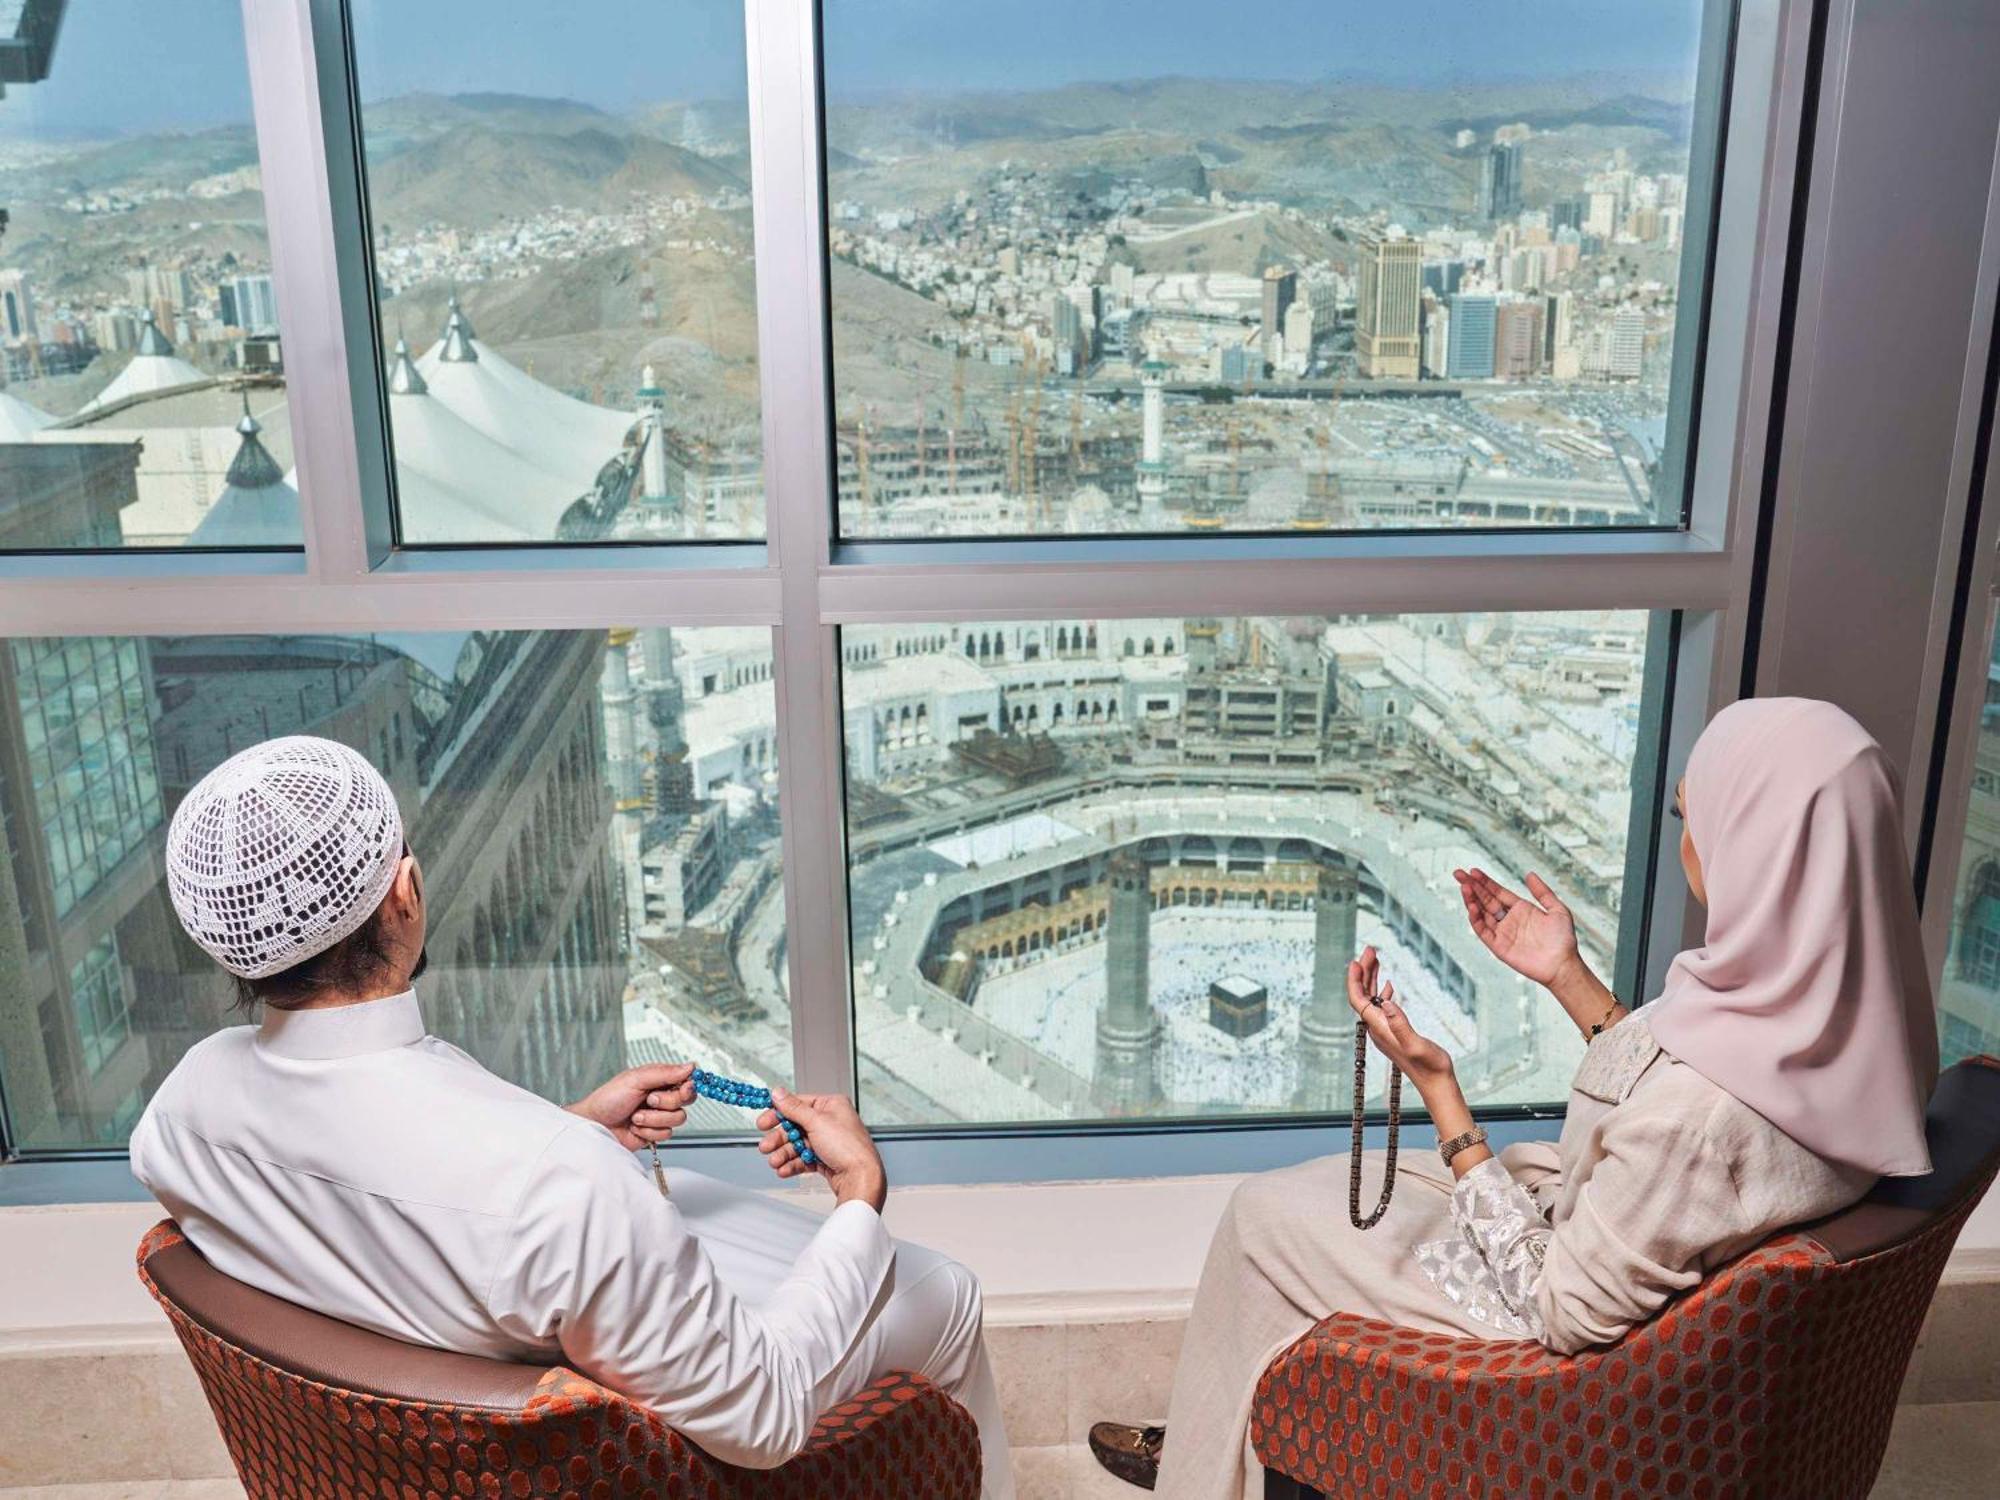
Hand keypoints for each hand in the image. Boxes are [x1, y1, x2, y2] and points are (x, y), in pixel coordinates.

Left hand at [568, 1062, 694, 1151]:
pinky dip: (648, 1132)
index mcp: (659, 1079)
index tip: (684, 1087)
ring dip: (654, 1118)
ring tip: (636, 1115)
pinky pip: (666, 1134)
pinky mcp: (655, 1133)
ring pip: (678, 1118)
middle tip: (648, 1099)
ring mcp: (659, 1115)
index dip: (689, 1085)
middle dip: (666, 1102)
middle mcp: (662, 1096)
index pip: (687, 1079)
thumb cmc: (608, 1099)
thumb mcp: (636, 1079)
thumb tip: (691, 1066)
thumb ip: (665, 1073)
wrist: (595, 1125)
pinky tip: (635, 1127)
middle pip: (686, 1100)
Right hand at [757, 1087, 887, 1212]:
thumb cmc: (848, 1147)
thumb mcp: (817, 1122)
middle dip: (779, 1139)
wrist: (860, 1178)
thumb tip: (778, 1093)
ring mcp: (827, 1142)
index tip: (763, 1122)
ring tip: (775, 1162)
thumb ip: (794, 1108)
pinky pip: (803, 1159)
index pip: (798, 1105)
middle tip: (765, 1147)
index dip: (778, 1114)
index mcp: (831, 1106)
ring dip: (783, 1154)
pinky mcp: (825, 1159)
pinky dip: (792, 1164)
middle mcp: (829, 1122)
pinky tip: (784, 1170)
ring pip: (797, 1145)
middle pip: (794, 1127)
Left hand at [1346, 946, 1454, 1087]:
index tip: (1356, 960)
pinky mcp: (1394, 1033)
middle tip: (1370, 949)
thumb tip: (1387, 1002)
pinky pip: (1382, 1007)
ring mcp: (1386, 1031)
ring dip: (1372, 978)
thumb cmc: (1430, 1066)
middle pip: (1363, 995)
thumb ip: (1401, 1025)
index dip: (1355, 980)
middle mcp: (1378, 1028)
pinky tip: (1388, 984)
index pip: (1358, 1000)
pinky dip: (1382, 992)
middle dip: (1364, 971)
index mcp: (1380, 1028)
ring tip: (1376, 958)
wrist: (1437, 1084)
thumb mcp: (1416, 1044)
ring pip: (1372, 999)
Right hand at [1453, 867, 1579, 986]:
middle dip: (1472, 886)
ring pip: (1481, 913)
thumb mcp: (1558, 910)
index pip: (1497, 892)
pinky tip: (1472, 907)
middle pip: (1485, 900)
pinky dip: (1475, 919)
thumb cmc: (1563, 940)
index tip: (1473, 871)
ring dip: (1471, 900)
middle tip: (1459, 874)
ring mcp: (1502, 933)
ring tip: (1464, 887)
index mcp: (1520, 909)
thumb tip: (1530, 874)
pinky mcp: (1498, 946)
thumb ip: (1543, 892)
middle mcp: (1508, 919)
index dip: (1485, 882)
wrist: (1562, 965)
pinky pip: (1483, 931)